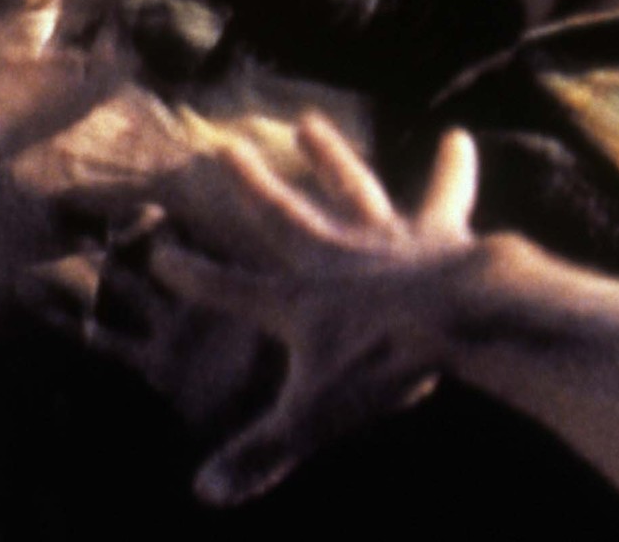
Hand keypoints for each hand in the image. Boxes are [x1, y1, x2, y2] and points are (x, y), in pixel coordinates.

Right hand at [127, 115, 478, 505]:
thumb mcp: (313, 415)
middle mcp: (331, 258)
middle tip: (222, 149)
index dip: (189, 272)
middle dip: (250, 186)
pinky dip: (452, 169)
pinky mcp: (436, 235)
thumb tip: (203, 494)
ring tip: (309, 122)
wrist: (459, 315)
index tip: (159, 251)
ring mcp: (382, 239)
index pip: (227, 287)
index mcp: (295, 301)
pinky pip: (443, 196)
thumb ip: (259, 454)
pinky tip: (459, 139)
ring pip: (348, 190)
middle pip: (280, 217)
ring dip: (329, 157)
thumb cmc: (383, 363)